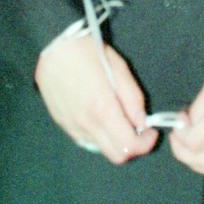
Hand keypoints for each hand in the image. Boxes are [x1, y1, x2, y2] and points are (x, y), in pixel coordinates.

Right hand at [35, 35, 155, 164]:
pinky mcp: (63, 124)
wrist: (51, 47)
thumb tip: (143, 123)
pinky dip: (99, 135)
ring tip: (117, 117)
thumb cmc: (88, 52)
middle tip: (138, 129)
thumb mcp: (119, 68)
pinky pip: (86, 140)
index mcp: (102, 109)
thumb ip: (133, 98)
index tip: (151, 131)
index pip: (129, 147)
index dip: (145, 143)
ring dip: (114, 140)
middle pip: (116, 156)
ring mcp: (72, 127)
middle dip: (133, 147)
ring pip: (101, 149)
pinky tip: (99, 116)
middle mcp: (86, 124)